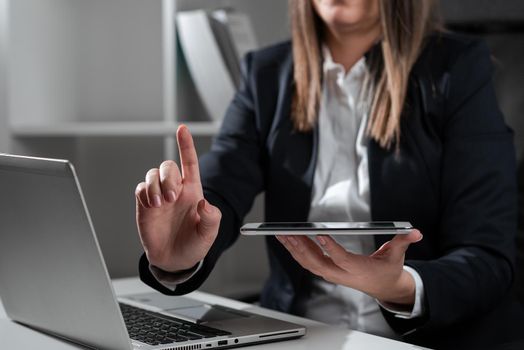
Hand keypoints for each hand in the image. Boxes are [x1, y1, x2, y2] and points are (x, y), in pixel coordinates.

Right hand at [135, 125, 221, 271]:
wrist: (174, 260)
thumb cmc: (194, 244)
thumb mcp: (209, 234)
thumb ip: (211, 218)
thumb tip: (204, 203)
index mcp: (193, 191)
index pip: (190, 162)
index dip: (186, 145)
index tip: (182, 129)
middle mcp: (175, 189)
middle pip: (168, 166)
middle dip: (168, 177)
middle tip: (171, 198)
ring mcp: (159, 196)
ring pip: (152, 174)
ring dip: (156, 185)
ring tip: (161, 204)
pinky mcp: (145, 204)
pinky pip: (141, 188)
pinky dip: (145, 192)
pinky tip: (152, 206)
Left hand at [276, 230, 422, 305]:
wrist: (383, 287)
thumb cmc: (387, 270)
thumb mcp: (397, 256)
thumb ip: (403, 242)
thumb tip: (415, 232)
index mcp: (358, 269)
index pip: (341, 258)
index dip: (330, 247)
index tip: (320, 234)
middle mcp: (341, 274)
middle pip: (318, 262)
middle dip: (302, 248)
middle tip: (291, 233)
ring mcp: (332, 274)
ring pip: (309, 263)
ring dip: (295, 250)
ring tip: (283, 235)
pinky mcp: (327, 271)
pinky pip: (308, 263)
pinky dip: (297, 252)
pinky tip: (288, 241)